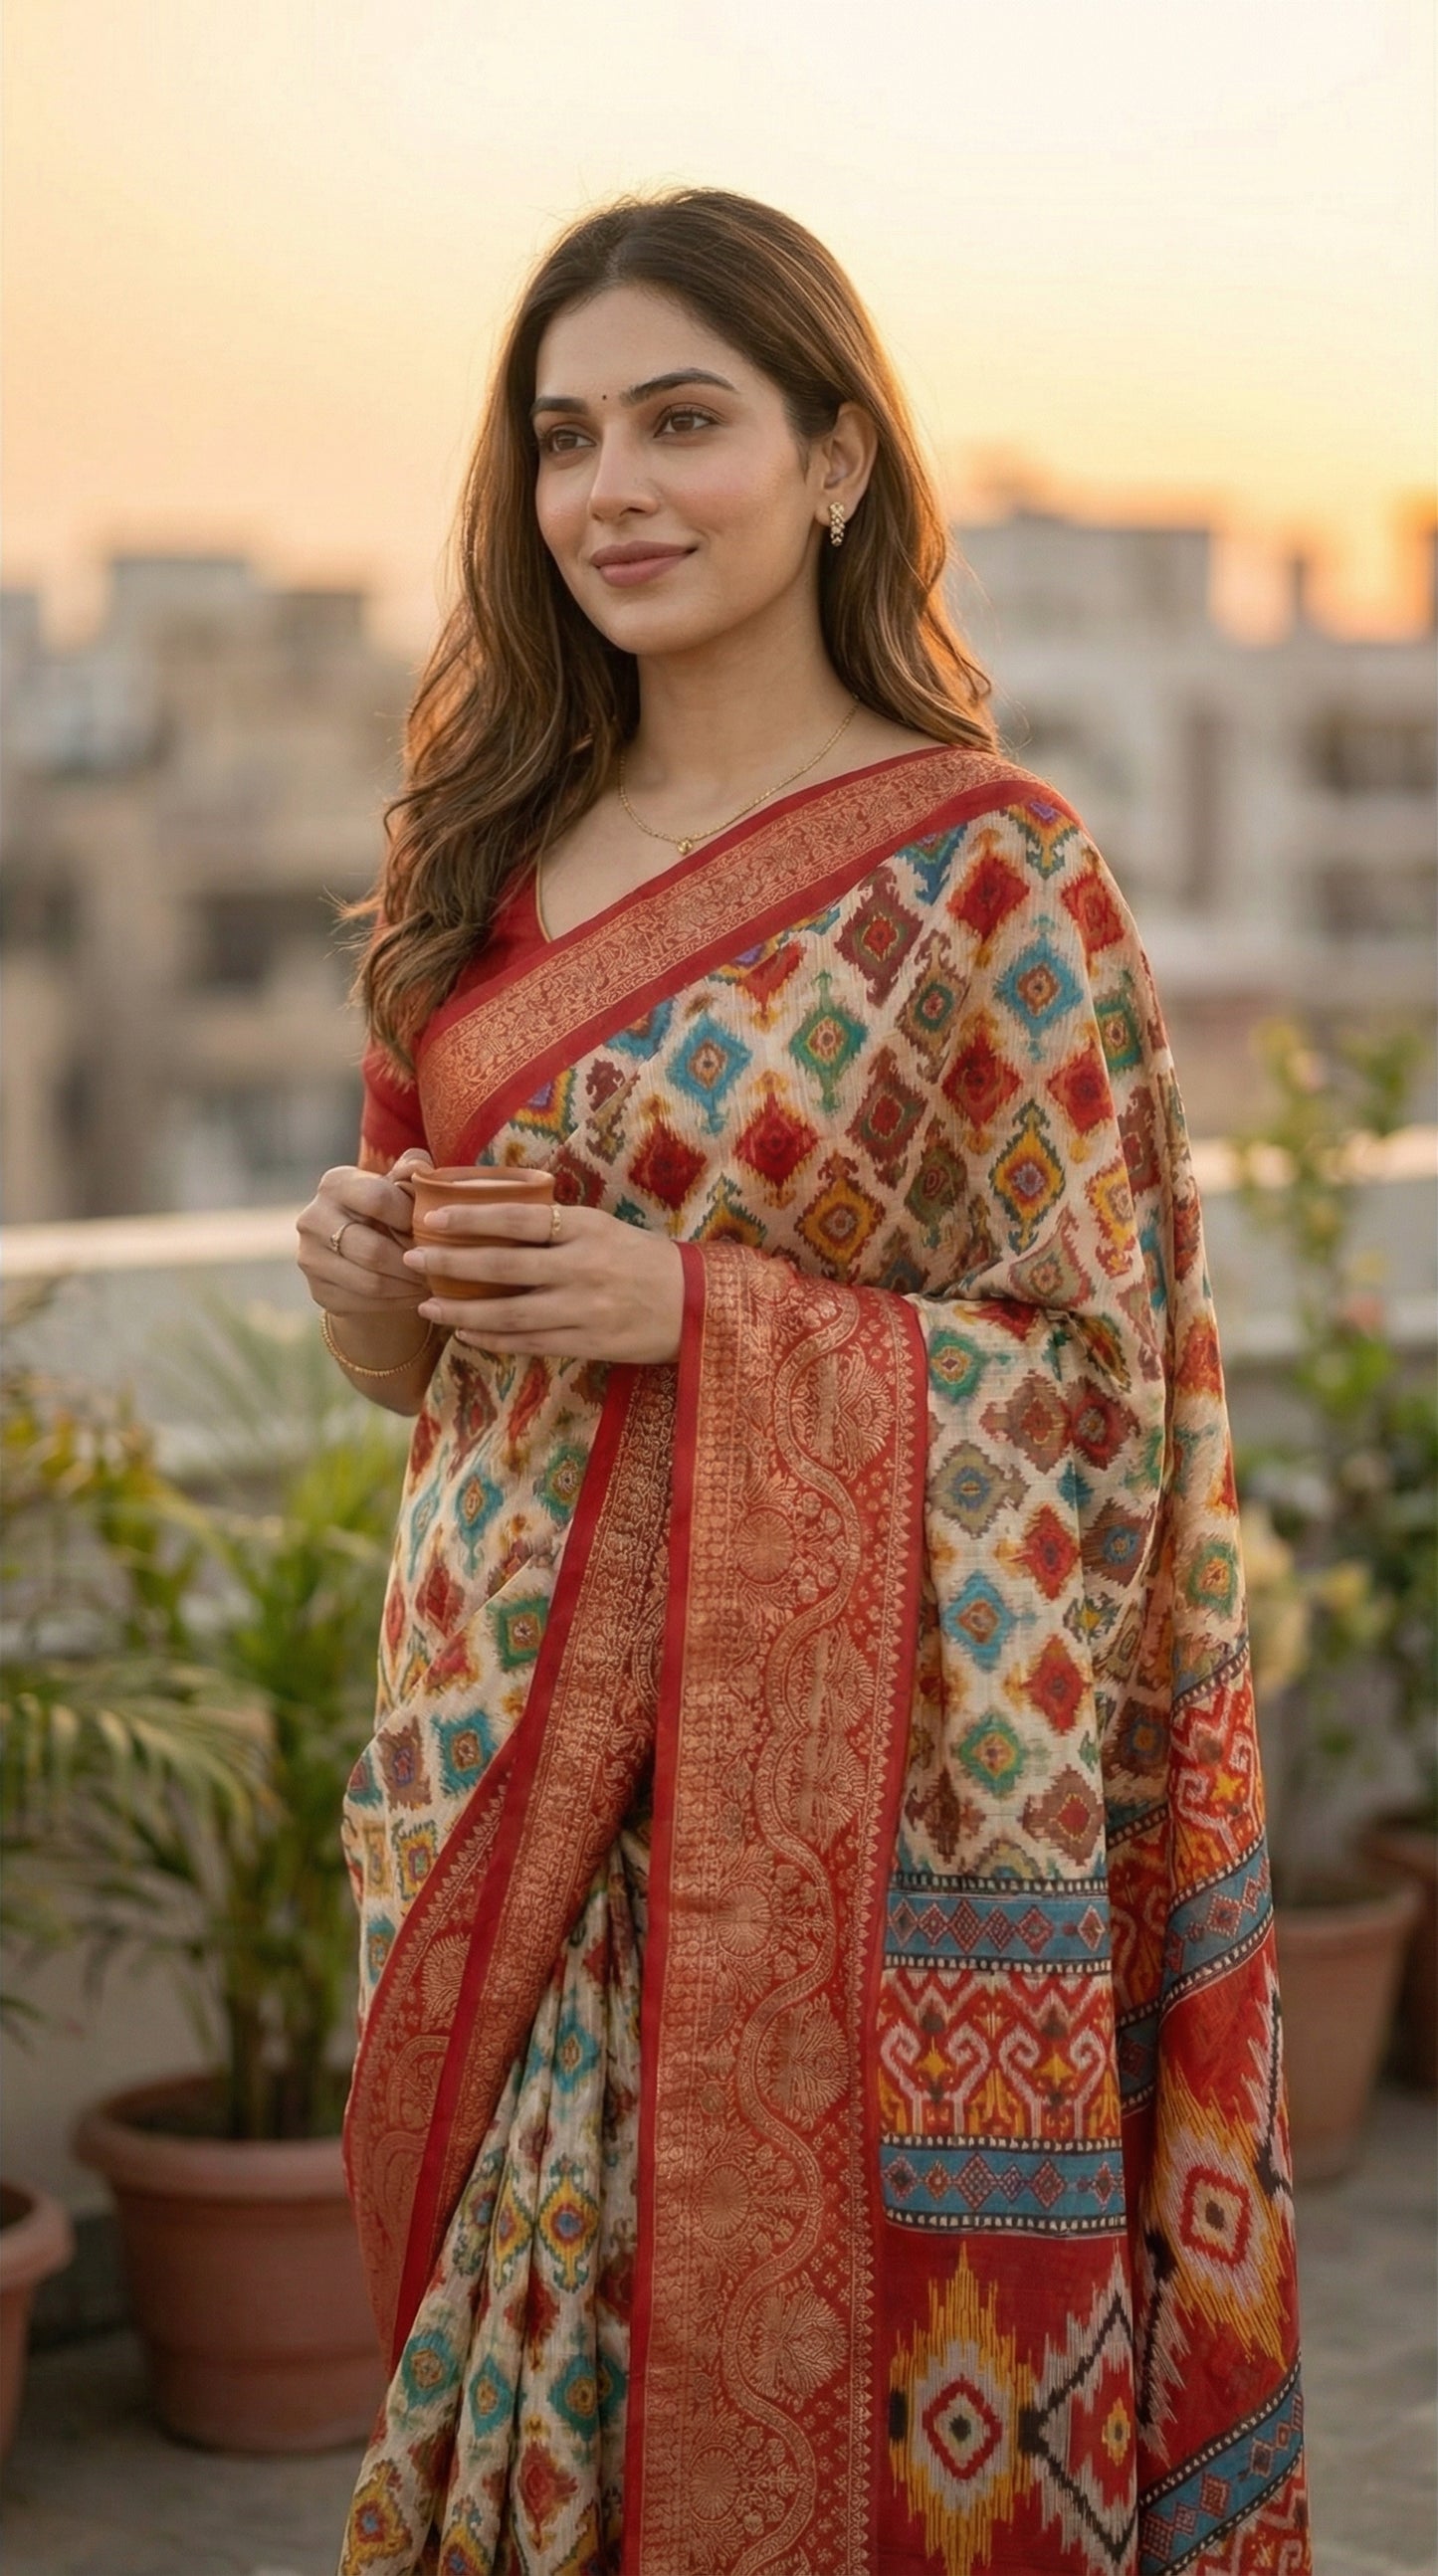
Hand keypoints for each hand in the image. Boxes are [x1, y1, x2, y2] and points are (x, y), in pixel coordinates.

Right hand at [296, 1148, 434, 1316]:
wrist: (360, 1250)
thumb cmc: (389, 1209)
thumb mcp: (400, 1185)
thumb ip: (412, 1171)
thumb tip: (422, 1168)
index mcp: (335, 1184)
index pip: (377, 1199)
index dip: (412, 1216)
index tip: (435, 1228)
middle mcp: (313, 1219)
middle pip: (373, 1250)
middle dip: (414, 1262)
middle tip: (441, 1267)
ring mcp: (310, 1257)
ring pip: (370, 1282)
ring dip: (409, 1287)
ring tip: (433, 1283)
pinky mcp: (317, 1290)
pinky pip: (364, 1303)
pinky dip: (396, 1302)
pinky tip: (415, 1296)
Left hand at [403, 1201, 683, 1365]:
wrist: (697, 1305)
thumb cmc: (644, 1260)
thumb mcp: (605, 1229)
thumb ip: (557, 1227)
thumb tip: (495, 1219)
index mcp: (586, 1229)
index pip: (518, 1219)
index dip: (471, 1218)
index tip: (433, 1217)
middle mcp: (581, 1268)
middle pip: (502, 1266)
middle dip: (451, 1264)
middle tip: (412, 1259)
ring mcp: (583, 1310)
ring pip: (508, 1314)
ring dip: (463, 1313)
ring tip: (428, 1308)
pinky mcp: (587, 1344)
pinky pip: (529, 1343)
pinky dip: (494, 1341)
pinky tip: (467, 1336)